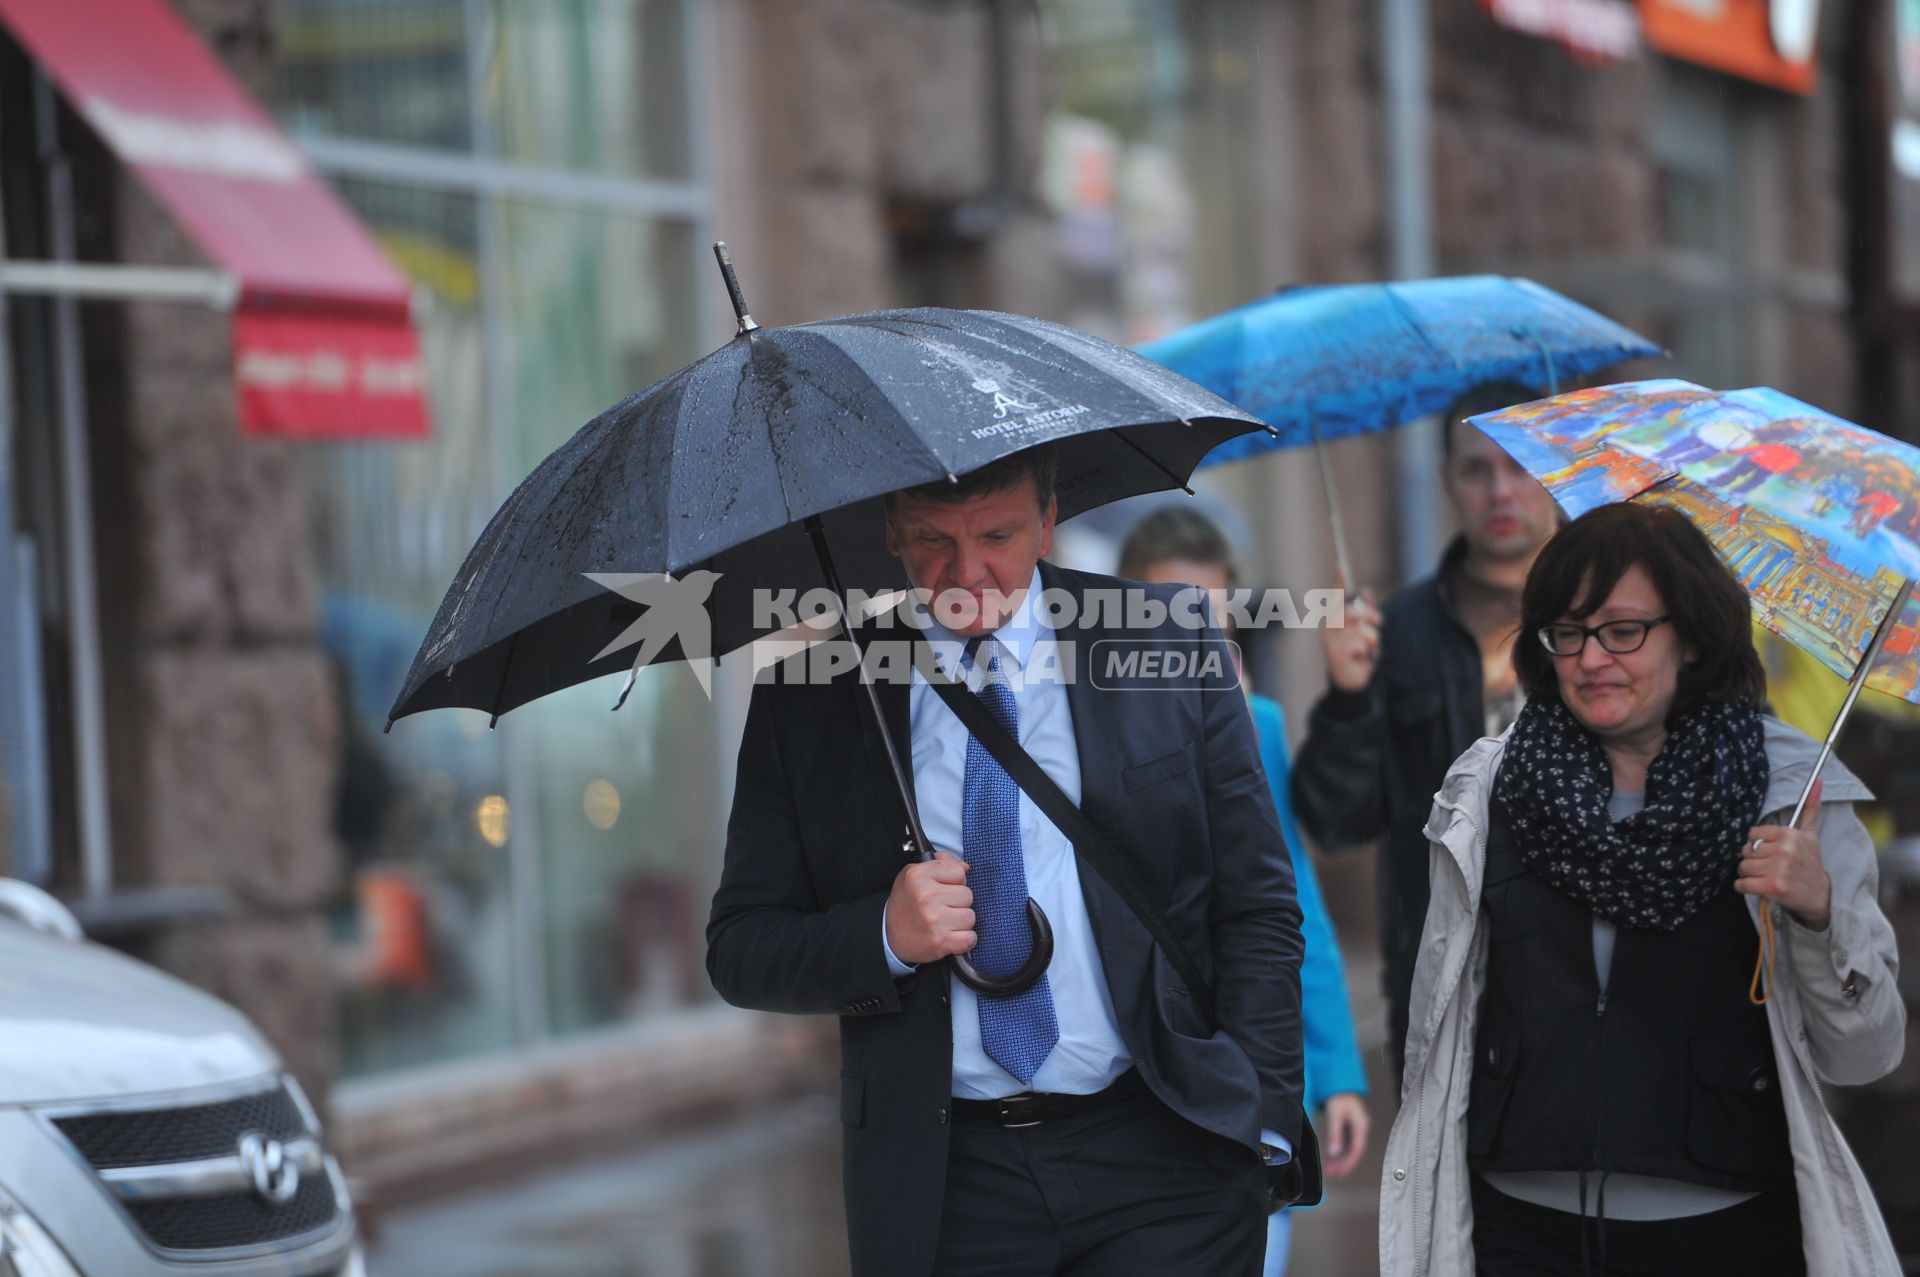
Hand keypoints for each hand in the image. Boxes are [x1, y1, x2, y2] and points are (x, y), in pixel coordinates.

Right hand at [885, 851, 975, 964]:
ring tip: (945, 922)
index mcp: (918, 876)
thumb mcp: (915, 874)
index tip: (943, 889)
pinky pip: (970, 938)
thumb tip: (965, 867)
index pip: (959, 872)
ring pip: (970, 917)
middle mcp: (926, 896)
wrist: (888, 936)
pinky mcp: (940, 941)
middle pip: (967, 895)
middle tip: (942, 908)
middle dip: (958, 902)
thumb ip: (942, 863)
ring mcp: (934, 920)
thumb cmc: (906, 903)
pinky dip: (964, 939)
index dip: (954, 882)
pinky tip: (951, 936)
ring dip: (961, 922)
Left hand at [1319, 1092, 1369, 1178]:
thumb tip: (1335, 1153)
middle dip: (1343, 1164)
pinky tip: (1330, 1160)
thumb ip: (1335, 1134)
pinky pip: (1345, 1144)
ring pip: (1348, 1149)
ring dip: (1339, 1160)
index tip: (1341, 1173)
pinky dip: (1338, 1152)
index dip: (1349, 1163)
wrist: (1340, 1086)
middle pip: (1353, 1151)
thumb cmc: (1339, 1097)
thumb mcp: (1335, 1115)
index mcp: (1361, 1126)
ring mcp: (1356, 1130)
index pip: (1357, 1149)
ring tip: (1329, 1171)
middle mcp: (1361, 1130)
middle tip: (1332, 1175)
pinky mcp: (1350, 1130)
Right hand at [1321, 587, 1379, 692]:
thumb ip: (1367, 610)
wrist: (1354, 680)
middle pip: (1352, 611)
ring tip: (1367, 649)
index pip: (1335, 595)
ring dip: (1371, 640)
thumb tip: (1365, 590)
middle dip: (1370, 616)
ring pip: (1359, 629)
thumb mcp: (1367, 628)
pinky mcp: (1333, 653)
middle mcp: (1328, 626)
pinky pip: (1358, 644)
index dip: (1338, 580)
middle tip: (1379, 622)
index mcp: (1335, 617)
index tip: (1340, 563)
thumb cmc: (1360, 652)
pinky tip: (1360, 659)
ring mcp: (1329, 639)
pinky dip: (1365, 653)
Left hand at [1736, 778, 1830, 929]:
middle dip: (1753, 860)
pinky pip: (1741, 884)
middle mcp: (1785, 849)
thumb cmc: (1810, 863)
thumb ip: (1810, 808)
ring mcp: (1779, 869)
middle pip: (1746, 851)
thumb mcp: (1811, 835)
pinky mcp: (1773, 887)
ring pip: (1742, 867)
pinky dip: (1743, 887)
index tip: (1769, 852)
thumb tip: (1818, 781)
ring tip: (1765, 877)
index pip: (1752, 834)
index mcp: (1790, 834)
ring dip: (1748, 874)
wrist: (1821, 897)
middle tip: (1768, 867)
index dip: (1757, 845)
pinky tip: (1756, 887)